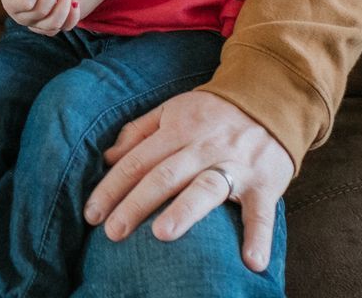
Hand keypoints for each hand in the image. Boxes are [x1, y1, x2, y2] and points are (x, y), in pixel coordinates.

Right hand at [0, 0, 78, 34]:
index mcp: (12, 4)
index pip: (26, 2)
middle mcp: (23, 19)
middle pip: (41, 11)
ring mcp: (38, 25)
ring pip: (54, 23)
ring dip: (63, 5)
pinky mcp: (51, 27)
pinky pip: (65, 27)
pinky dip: (72, 16)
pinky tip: (76, 2)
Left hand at [83, 89, 293, 272]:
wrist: (269, 99)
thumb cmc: (211, 113)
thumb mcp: (172, 110)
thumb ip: (139, 132)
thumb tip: (108, 158)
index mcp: (177, 130)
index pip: (137, 161)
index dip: (112, 187)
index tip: (92, 213)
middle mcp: (203, 147)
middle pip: (164, 175)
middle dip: (136, 203)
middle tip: (112, 232)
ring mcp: (235, 165)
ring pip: (205, 188)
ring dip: (184, 211)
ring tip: (162, 234)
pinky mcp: (265, 183)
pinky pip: (262, 212)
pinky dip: (259, 236)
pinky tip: (252, 262)